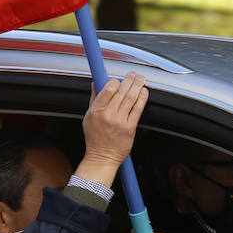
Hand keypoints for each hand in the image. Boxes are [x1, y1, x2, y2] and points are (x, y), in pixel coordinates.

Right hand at [72, 72, 147, 187]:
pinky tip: (144, 92)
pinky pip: (137, 109)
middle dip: (129, 79)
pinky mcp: (130, 128)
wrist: (102, 158)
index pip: (108, 88)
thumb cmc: (94, 139)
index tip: (118, 79)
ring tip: (141, 78)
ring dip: (137, 85)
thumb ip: (93, 99)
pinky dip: (142, 98)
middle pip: (121, 91)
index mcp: (96, 110)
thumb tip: (95, 84)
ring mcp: (120, 121)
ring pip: (131, 98)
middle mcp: (108, 114)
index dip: (115, 81)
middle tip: (133, 74)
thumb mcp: (88, 117)